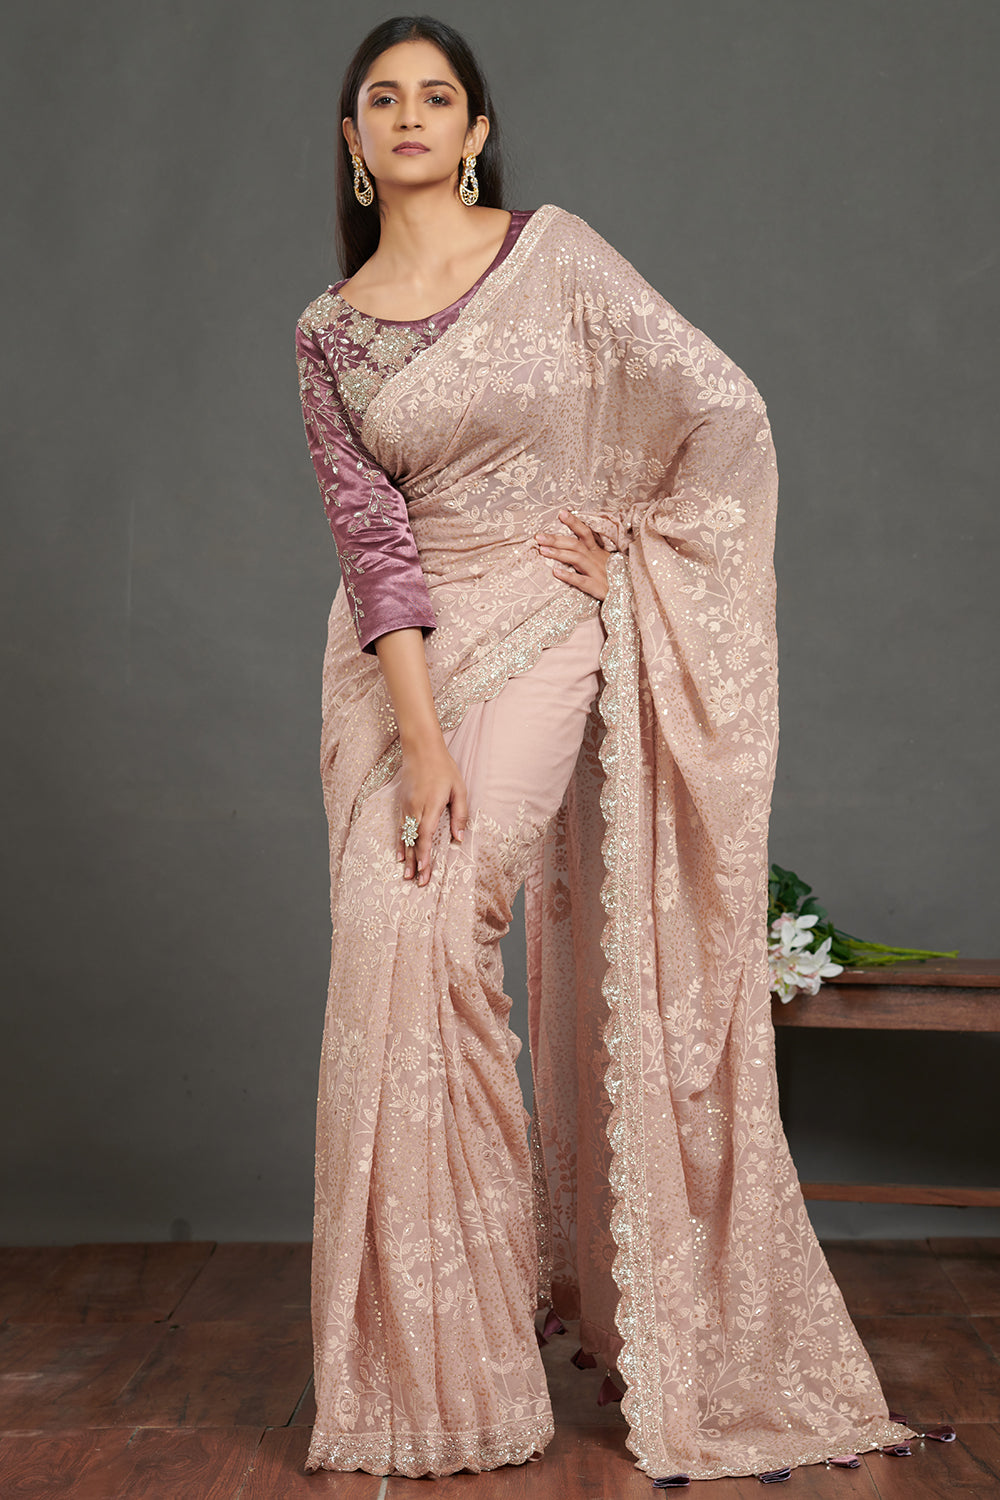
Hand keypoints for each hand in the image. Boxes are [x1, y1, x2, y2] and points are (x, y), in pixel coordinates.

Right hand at [398, 740, 468, 886]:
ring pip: (406, 837)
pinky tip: (400, 856)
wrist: (421, 749)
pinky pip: (401, 828)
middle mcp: (415, 808)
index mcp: (431, 805)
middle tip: (417, 882)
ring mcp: (406, 807)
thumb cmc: (444, 768)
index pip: (426, 835)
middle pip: (414, 841)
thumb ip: (459, 814)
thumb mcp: (459, 789)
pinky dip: (401, 843)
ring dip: (407, 857)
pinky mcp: (402, 804)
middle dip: (416, 862)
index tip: (424, 870)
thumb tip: (459, 839)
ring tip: (407, 875)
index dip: (424, 854)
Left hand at [535, 509, 608, 600]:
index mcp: (597, 551)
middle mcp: (595, 558)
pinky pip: (581, 581)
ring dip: (559, 553)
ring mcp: (595, 572)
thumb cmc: (612, 577)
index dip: (574, 522)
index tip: (561, 512)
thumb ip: (589, 553)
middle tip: (538, 536)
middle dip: (556, 539)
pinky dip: (569, 576)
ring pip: (576, 559)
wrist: (628, 594)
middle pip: (575, 544)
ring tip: (542, 550)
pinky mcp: (595, 587)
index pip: (585, 532)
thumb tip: (569, 545)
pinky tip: (556, 572)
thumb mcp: (603, 561)